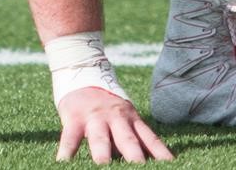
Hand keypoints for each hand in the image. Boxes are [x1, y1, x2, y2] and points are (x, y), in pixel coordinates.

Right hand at [55, 87, 172, 163]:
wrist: (82, 75)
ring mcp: (95, 118)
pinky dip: (67, 151)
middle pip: (128, 141)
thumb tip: (145, 162)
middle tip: (140, 169)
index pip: (150, 139)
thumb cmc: (106, 107)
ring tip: (104, 167)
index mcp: (132, 119)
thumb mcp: (124, 118)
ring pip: (100, 140)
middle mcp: (116, 118)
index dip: (161, 153)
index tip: (171, 165)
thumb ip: (133, 139)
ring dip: (103, 156)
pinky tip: (64, 162)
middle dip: (135, 158)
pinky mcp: (74, 118)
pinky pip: (70, 137)